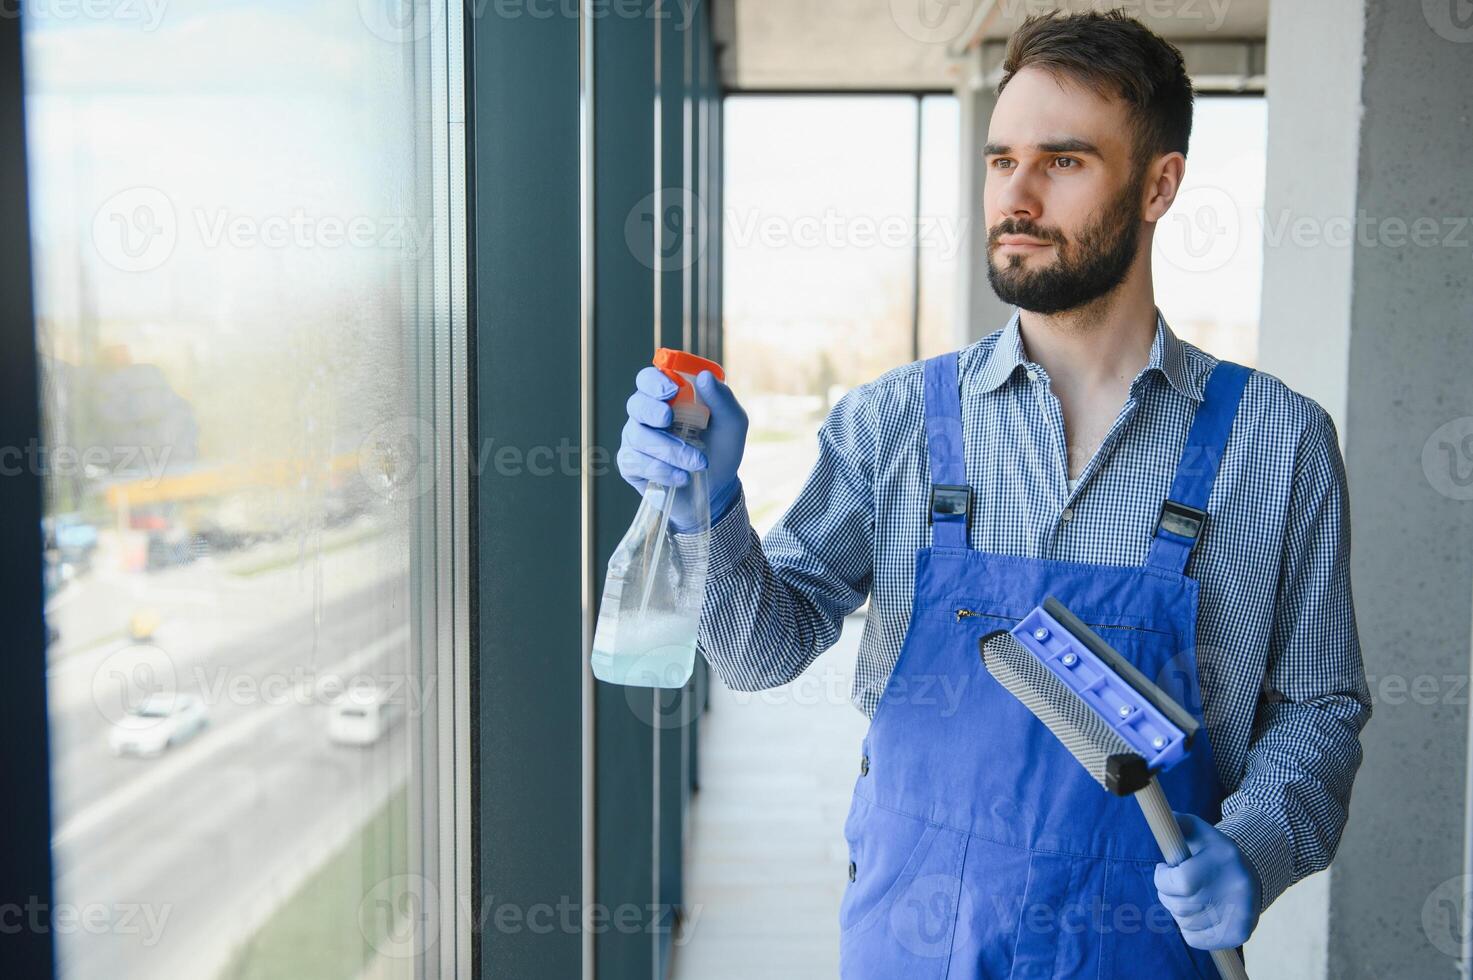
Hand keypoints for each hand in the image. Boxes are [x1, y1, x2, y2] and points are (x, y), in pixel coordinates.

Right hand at [618, 366, 747, 529]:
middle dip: (652, 411)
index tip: (671, 390)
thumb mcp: (732, 423)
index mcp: (668, 397)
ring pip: (638, 436)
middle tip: (670, 419)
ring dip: (669, 450)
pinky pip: (634, 462)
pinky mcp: (631, 464)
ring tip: (697, 463)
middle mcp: (647, 414)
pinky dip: (660, 470)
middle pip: (636, 404)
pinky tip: (681, 478)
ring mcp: (636, 439)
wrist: (717, 487)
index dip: (654, 381)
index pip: (648, 379)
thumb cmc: (722, 448)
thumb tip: (705, 376)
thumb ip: (722, 399)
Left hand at [1154, 812, 1260, 949]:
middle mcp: (1237, 888)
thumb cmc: (1212, 853)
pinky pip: (1195, 939)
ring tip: (1188, 897)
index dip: (1162, 879)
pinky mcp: (1240, 934)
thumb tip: (1161, 818)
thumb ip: (1177, 823)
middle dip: (1167, 894)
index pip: (1180, 882)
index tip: (1164, 870)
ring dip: (1177, 912)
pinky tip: (1198, 913)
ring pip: (1184, 923)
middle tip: (1173, 885)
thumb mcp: (1198, 831)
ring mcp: (1241, 914)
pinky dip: (1188, 928)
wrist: (1252, 875)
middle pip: (1179, 905)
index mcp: (1224, 858)